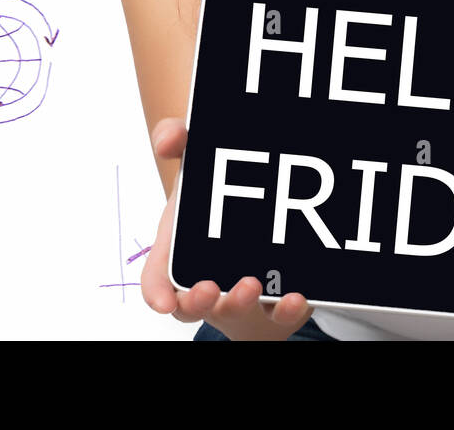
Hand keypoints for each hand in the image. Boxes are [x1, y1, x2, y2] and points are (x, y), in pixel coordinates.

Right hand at [141, 117, 314, 340]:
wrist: (270, 211)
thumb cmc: (221, 194)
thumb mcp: (201, 163)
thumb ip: (180, 139)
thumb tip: (169, 138)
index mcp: (182, 249)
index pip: (158, 278)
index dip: (156, 292)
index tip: (163, 301)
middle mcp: (208, 277)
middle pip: (191, 305)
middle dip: (197, 303)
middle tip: (210, 287)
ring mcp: (242, 291)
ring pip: (234, 313)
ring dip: (239, 304)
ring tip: (255, 284)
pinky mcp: (276, 298)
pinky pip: (280, 316)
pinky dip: (286, 311)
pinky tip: (296, 295)